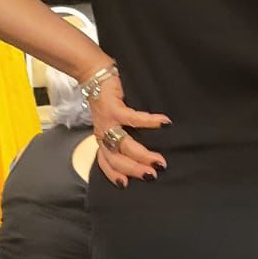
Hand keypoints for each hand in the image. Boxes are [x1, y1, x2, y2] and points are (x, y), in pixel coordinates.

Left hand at [87, 71, 171, 186]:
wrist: (93, 73)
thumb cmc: (107, 97)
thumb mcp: (110, 120)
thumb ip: (121, 133)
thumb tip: (141, 148)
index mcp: (102, 138)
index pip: (105, 162)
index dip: (113, 175)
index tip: (125, 186)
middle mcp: (103, 133)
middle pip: (116, 158)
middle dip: (134, 169)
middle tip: (152, 175)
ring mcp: (108, 122)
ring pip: (124, 144)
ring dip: (142, 155)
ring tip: (159, 160)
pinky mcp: (114, 108)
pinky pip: (134, 119)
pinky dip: (150, 122)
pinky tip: (164, 123)